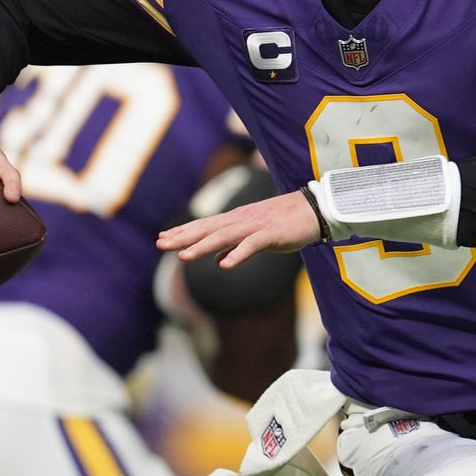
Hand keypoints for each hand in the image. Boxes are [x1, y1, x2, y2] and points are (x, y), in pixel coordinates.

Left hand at [157, 190, 318, 267]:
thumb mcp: (257, 237)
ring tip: (183, 256)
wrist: (315, 210)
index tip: (162, 238)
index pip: (204, 226)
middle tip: (160, 244)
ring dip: (202, 246)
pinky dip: (238, 254)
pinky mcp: (271, 234)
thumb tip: (218, 261)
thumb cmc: (286, 223)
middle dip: (183, 237)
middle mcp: (241, 220)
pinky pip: (252, 245)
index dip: (183, 232)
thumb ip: (236, 247)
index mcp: (237, 220)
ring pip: (224, 236)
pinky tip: (225, 265)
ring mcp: (255, 226)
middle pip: (208, 229)